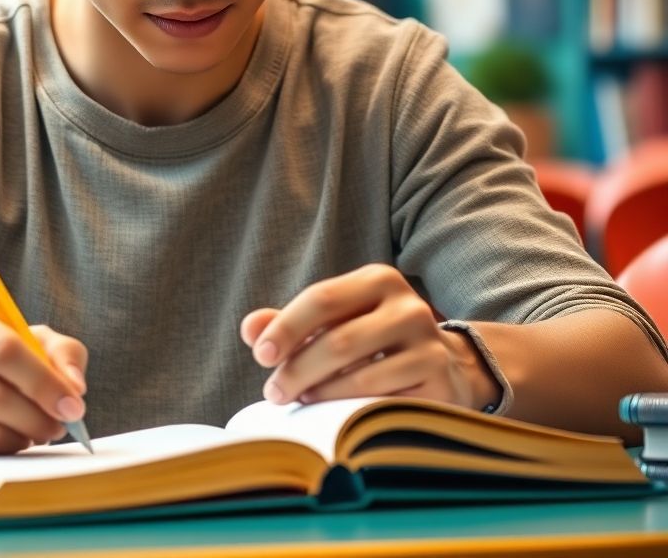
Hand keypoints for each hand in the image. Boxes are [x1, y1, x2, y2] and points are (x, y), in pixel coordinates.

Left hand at [240, 265, 499, 409]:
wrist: (445, 366)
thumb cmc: (372, 340)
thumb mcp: (334, 322)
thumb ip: (290, 323)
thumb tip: (249, 329)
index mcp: (378, 280)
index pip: (322, 298)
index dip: (286, 328)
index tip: (260, 356)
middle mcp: (409, 307)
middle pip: (338, 340)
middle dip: (297, 369)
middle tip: (272, 392)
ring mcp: (429, 345)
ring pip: (360, 375)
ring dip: (320, 393)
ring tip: (299, 400)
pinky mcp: (440, 384)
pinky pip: (385, 402)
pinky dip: (351, 410)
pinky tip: (333, 414)